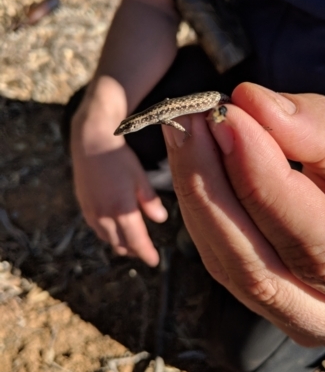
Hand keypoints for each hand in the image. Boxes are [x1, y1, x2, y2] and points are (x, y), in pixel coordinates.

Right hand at [71, 77, 166, 265]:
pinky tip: (114, 229)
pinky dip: (108, 234)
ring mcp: (91, 211)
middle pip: (120, 243)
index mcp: (121, 209)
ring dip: (120, 244)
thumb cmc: (120, 158)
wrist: (90, 142)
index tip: (155, 262)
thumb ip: (150, 201)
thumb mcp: (140, 178)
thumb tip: (161, 220)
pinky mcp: (84, 205)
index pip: (136, 241)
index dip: (146, 253)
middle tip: (145, 252)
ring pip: (107, 238)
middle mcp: (104, 215)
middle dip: (134, 250)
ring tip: (131, 244)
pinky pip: (97, 228)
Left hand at [162, 82, 324, 366]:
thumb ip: (322, 132)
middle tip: (190, 124)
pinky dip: (204, 212)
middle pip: (257, 271)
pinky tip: (197, 169)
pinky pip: (224, 262)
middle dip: (211, 188)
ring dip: (198, 197)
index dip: (262, 180)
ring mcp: (299, 320)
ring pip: (229, 269)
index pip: (315, 245)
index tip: (229, 120)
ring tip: (188, 137)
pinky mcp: (269, 303)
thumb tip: (253, 104)